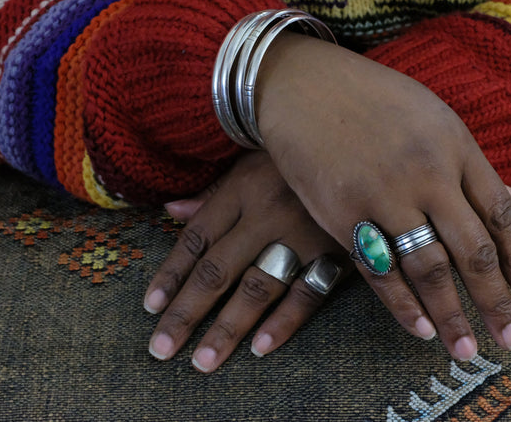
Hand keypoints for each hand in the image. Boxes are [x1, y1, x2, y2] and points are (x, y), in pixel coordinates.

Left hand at [144, 152, 350, 371]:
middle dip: (187, 312)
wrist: (360, 148)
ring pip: (258, 287)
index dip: (171, 274)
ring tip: (202, 362)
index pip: (198, 238)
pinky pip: (308, 292)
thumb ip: (214, 192)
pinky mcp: (337, 252)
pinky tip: (260, 348)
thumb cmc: (297, 158)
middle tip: (161, 350)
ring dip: (228, 327)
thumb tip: (171, 211)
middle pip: (218, 270)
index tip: (150, 308)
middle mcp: (267, 213)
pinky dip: (285, 321)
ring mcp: (303, 234)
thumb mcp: (252, 163)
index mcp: (242, 189)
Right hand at [255, 33, 510, 360]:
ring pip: (428, 267)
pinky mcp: (343, 213)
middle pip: (472, 249)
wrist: (302, 85)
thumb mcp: (431, 116)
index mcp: (454, 145)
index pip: (499, 212)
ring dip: (451, 315)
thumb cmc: (370, 98)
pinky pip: (379, 269)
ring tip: (466, 352)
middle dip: (495, 300)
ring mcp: (384, 194)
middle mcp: (427, 173)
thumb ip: (468, 161)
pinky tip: (420, 329)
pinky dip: (401, 304)